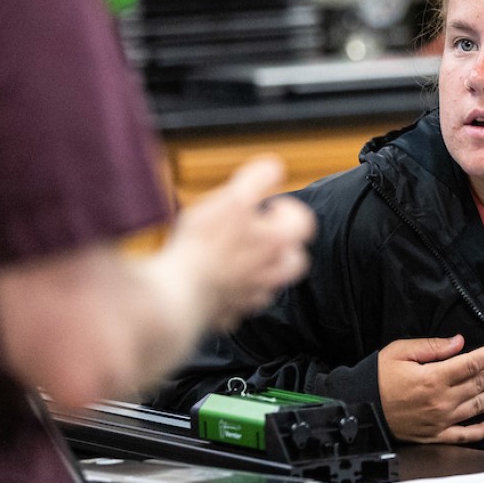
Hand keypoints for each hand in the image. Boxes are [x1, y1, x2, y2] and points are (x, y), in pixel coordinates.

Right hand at [164, 155, 315, 328]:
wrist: (179, 293)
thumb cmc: (205, 243)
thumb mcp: (233, 199)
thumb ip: (257, 179)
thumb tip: (275, 167)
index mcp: (278, 243)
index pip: (304, 224)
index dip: (289, 209)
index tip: (269, 205)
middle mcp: (272, 274)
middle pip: (294, 260)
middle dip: (281, 245)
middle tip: (257, 233)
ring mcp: (251, 297)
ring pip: (269, 284)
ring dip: (259, 269)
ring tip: (237, 256)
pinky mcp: (229, 315)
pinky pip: (239, 304)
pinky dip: (232, 293)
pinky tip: (214, 281)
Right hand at [376, 334, 483, 443]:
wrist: (358, 410)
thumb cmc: (376, 378)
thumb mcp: (400, 352)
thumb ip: (432, 347)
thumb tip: (460, 342)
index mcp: (434, 378)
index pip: (474, 363)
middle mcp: (442, 401)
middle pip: (480, 383)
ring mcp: (441, 421)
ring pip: (479, 407)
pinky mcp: (436, 436)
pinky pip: (465, 435)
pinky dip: (483, 429)